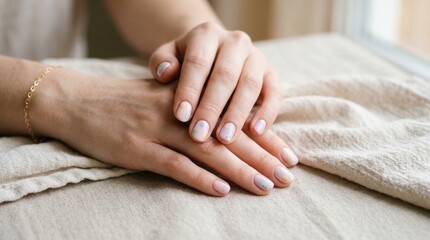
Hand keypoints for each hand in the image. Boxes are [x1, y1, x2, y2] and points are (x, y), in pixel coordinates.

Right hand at [34, 71, 296, 195]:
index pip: (235, 120)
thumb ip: (194, 111)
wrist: (79, 101)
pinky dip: (198, 178)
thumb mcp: (163, 99)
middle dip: (261, 157)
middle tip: (288, 176)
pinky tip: (220, 190)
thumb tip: (227, 133)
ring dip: (238, 170)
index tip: (288, 155)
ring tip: (266, 186)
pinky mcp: (138, 148)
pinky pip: (173, 165)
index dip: (264, 138)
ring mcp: (157, 130)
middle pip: (227, 137)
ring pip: (206, 151)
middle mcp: (178, 112)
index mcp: (189, 98)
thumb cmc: (125, 103)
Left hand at [149, 22, 282, 144]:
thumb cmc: (185, 62)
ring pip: (250, 85)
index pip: (198, 61)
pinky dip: (267, 113)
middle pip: (225, 75)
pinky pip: (275, 93)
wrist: (213, 55)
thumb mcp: (168, 57)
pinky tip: (256, 132)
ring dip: (237, 114)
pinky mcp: (272, 75)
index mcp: (207, 34)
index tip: (180, 116)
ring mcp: (257, 57)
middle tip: (199, 135)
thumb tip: (165, 74)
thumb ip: (161, 62)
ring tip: (225, 139)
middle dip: (212, 107)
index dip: (190, 89)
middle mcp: (235, 42)